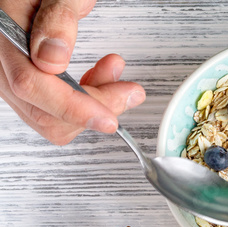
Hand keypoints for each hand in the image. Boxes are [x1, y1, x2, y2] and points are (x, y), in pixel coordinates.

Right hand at [0, 0, 144, 144]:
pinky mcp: (30, 89)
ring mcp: (13, 80)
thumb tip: (53, 58)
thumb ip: (57, 18)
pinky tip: (102, 81)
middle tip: (127, 91)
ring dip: (93, 107)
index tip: (107, 118)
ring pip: (52, 119)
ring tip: (114, 75)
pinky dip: (85, 105)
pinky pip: (55, 112)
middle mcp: (3, 64)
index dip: (72, 108)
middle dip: (93, 109)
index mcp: (3, 36)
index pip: (30, 84)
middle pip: (44, 112)